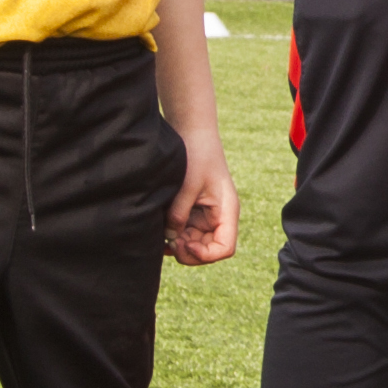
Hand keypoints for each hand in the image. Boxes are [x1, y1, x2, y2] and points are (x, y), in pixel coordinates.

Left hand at [164, 135, 238, 264]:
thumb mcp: (188, 185)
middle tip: (169, 242)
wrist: (192, 133)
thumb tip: (171, 238)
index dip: (206, 255)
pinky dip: (174, 235)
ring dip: (179, 244)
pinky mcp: (192, 211)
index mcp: (227, 211)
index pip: (225, 248)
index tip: (187, 244)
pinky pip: (185, 231)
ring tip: (163, 237)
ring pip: (194, 243)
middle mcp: (219, 217)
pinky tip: (161, 234)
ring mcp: (205, 215)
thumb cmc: (197, 154)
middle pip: (208, 249)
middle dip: (189, 251)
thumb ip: (180, 213)